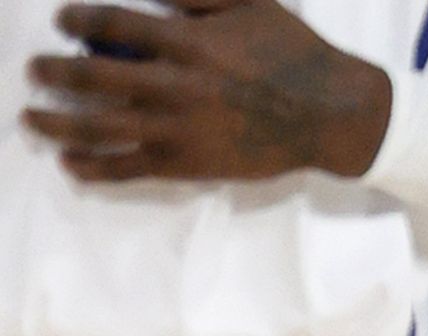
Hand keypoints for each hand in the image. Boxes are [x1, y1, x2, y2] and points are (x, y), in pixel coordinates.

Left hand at [20, 0, 391, 183]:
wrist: (334, 114)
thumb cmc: (295, 52)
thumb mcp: (250, 2)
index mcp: (189, 42)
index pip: (111, 25)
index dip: (76, 20)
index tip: (63, 22)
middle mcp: (176, 86)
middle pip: (92, 77)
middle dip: (53, 71)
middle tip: (36, 70)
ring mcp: (180, 129)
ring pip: (99, 127)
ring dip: (57, 122)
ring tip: (33, 117)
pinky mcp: (190, 164)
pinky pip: (129, 168)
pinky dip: (94, 167)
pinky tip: (71, 163)